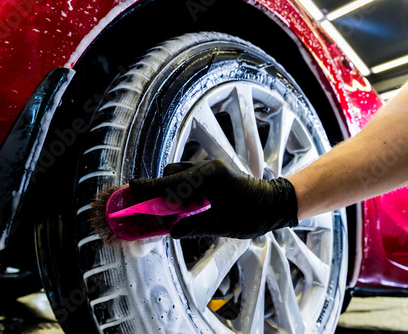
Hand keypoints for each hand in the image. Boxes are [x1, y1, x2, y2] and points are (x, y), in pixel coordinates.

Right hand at [129, 160, 297, 238]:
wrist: (275, 204)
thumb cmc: (252, 214)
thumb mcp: (220, 225)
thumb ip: (192, 227)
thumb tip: (171, 231)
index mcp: (208, 177)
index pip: (171, 182)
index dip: (149, 187)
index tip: (132, 188)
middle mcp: (207, 169)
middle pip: (172, 175)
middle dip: (160, 190)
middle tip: (154, 210)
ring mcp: (212, 170)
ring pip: (181, 176)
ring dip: (172, 191)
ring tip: (172, 211)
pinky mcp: (215, 175)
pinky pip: (191, 179)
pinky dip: (183, 191)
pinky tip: (186, 207)